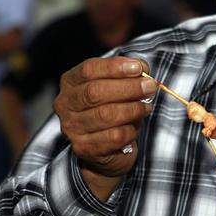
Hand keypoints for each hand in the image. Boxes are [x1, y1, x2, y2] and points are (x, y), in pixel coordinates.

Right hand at [54, 57, 156, 200]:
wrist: (105, 147)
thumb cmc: (111, 108)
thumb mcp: (117, 85)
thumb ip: (128, 73)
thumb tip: (142, 68)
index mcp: (70, 82)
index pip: (89, 70)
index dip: (115, 67)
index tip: (138, 68)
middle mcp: (65, 104)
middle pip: (95, 91)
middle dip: (128, 88)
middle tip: (149, 87)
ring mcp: (71, 127)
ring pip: (106, 115)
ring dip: (133, 109)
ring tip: (146, 107)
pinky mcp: (83, 148)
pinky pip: (114, 136)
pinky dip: (130, 130)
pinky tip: (135, 127)